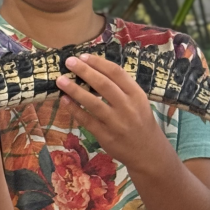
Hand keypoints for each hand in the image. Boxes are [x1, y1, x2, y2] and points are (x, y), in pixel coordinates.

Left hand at [56, 53, 168, 171]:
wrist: (149, 152)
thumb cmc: (139, 120)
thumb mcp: (138, 101)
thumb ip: (120, 87)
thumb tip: (92, 68)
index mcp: (137, 94)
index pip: (117, 73)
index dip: (98, 63)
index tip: (83, 56)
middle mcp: (128, 107)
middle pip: (103, 85)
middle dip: (84, 71)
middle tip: (68, 62)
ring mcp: (117, 123)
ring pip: (93, 103)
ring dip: (75, 90)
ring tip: (60, 80)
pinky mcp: (106, 136)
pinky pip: (87, 120)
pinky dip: (74, 110)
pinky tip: (64, 100)